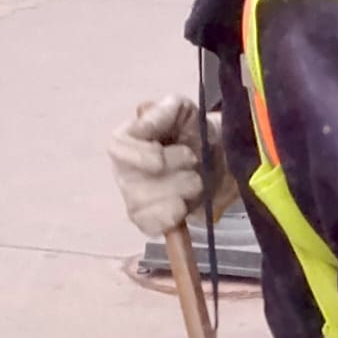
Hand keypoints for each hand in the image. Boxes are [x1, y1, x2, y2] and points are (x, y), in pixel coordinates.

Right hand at [108, 95, 233, 236]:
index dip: (141, 156)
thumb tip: (141, 125)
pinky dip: (170, 221)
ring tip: (196, 183)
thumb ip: (163, 110)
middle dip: (173, 177)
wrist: (218, 160)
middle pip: (135, 185)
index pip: (118, 148)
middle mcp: (124, 171)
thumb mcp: (183, 110)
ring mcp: (134, 198)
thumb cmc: (194, 132)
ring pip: (146, 207)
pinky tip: (183, 212)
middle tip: (193, 164)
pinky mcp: (148, 220)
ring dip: (180, 195)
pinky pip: (150, 227)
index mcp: (126, 140)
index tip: (162, 157)